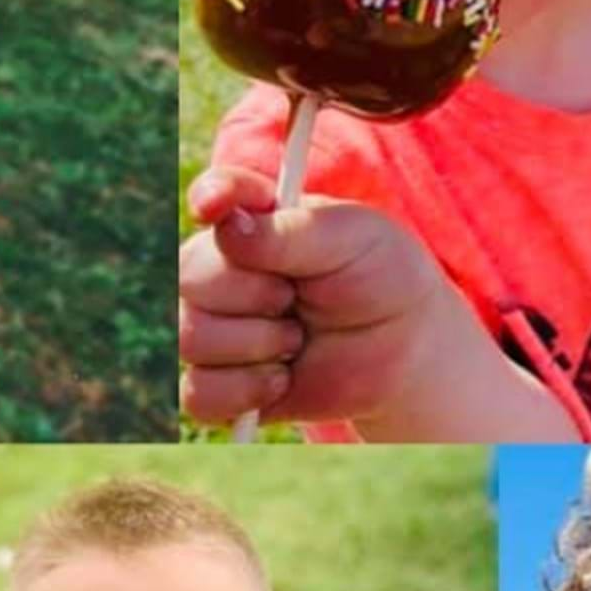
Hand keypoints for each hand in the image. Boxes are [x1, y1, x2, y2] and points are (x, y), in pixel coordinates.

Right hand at [180, 167, 574, 438]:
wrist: (402, 352)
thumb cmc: (380, 278)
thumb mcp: (354, 239)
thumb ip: (292, 232)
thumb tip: (227, 227)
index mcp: (251, 219)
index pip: (214, 195)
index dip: (208, 198)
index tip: (211, 208)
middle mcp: (219, 269)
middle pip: (188, 275)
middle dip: (250, 293)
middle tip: (294, 298)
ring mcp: (213, 327)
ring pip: (190, 337)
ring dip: (255, 344)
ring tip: (297, 340)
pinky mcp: (218, 385)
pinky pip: (196, 395)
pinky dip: (242, 392)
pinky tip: (280, 379)